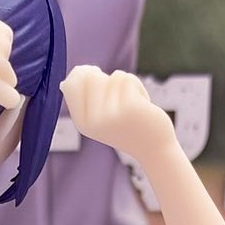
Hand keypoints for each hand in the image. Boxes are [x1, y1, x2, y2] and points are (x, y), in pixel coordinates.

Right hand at [61, 67, 175, 168]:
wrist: (154, 150)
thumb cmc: (127, 129)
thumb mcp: (100, 118)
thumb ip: (86, 100)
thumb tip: (70, 77)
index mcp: (82, 123)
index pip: (70, 85)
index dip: (84, 74)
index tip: (97, 75)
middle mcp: (93, 120)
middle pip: (92, 77)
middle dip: (108, 79)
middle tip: (119, 97)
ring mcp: (110, 114)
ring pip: (114, 76)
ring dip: (127, 85)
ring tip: (132, 104)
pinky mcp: (128, 107)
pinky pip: (128, 79)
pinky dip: (138, 87)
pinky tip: (142, 105)